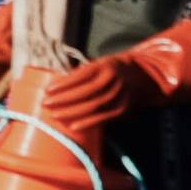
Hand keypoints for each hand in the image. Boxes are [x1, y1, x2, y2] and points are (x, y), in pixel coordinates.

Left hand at [31, 21, 190, 144]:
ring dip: (71, 112)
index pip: (79, 76)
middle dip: (63, 100)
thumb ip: (82, 72)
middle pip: (84, 93)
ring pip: (92, 106)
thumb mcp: (100, 64)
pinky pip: (103, 118)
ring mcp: (119, 95)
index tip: (47, 90)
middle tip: (46, 104)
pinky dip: (87, 122)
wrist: (145, 76)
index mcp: (104, 66)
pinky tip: (72, 125)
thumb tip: (56, 83)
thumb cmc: (114, 68)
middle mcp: (113, 80)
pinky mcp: (123, 109)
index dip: (62, 85)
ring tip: (54, 115)